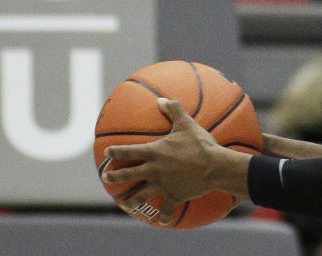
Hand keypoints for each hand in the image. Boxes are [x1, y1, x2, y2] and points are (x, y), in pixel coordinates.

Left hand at [102, 98, 244, 223]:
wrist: (215, 167)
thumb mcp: (187, 124)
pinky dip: (164, 215)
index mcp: (154, 152)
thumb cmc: (200, 144)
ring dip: (131, 200)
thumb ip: (173, 110)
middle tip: (106, 178)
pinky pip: (167, 208)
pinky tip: (161, 221)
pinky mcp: (174, 195)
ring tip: (124, 204)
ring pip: (141, 195)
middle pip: (128, 175)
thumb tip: (161, 99)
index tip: (107, 153)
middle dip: (114, 177)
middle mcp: (154, 170)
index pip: (128, 151)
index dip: (116, 152)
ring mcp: (162, 185)